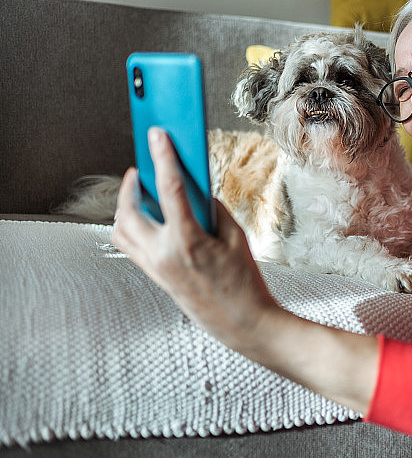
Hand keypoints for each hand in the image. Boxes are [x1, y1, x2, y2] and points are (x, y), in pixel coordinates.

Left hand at [111, 127, 275, 351]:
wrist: (242, 322)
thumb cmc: (244, 281)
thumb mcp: (236, 237)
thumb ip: (212, 209)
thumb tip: (193, 191)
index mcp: (187, 241)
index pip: (169, 189)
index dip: (163, 157)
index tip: (158, 136)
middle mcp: (163, 255)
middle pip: (128, 210)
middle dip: (130, 186)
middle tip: (141, 170)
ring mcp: (154, 268)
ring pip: (121, 230)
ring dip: (125, 207)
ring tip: (140, 193)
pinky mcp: (154, 277)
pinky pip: (129, 246)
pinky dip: (131, 227)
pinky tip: (147, 219)